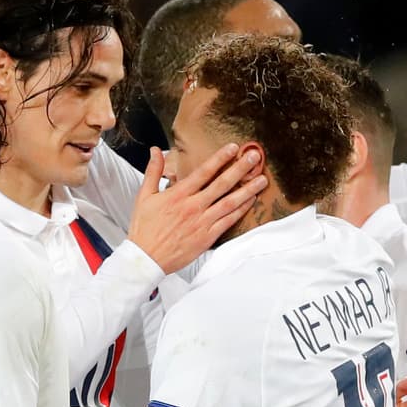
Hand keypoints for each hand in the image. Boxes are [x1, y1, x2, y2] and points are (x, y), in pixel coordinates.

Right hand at [128, 144, 267, 273]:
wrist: (146, 258)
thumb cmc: (144, 228)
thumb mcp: (144, 196)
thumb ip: (153, 172)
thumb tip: (156, 151)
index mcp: (178, 195)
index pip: (203, 172)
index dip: (220, 158)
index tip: (233, 148)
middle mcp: (193, 207)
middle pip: (221, 184)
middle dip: (240, 169)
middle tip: (255, 157)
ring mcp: (202, 222)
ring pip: (229, 202)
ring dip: (247, 190)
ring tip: (262, 180)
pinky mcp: (207, 237)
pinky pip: (228, 221)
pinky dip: (240, 210)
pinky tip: (250, 201)